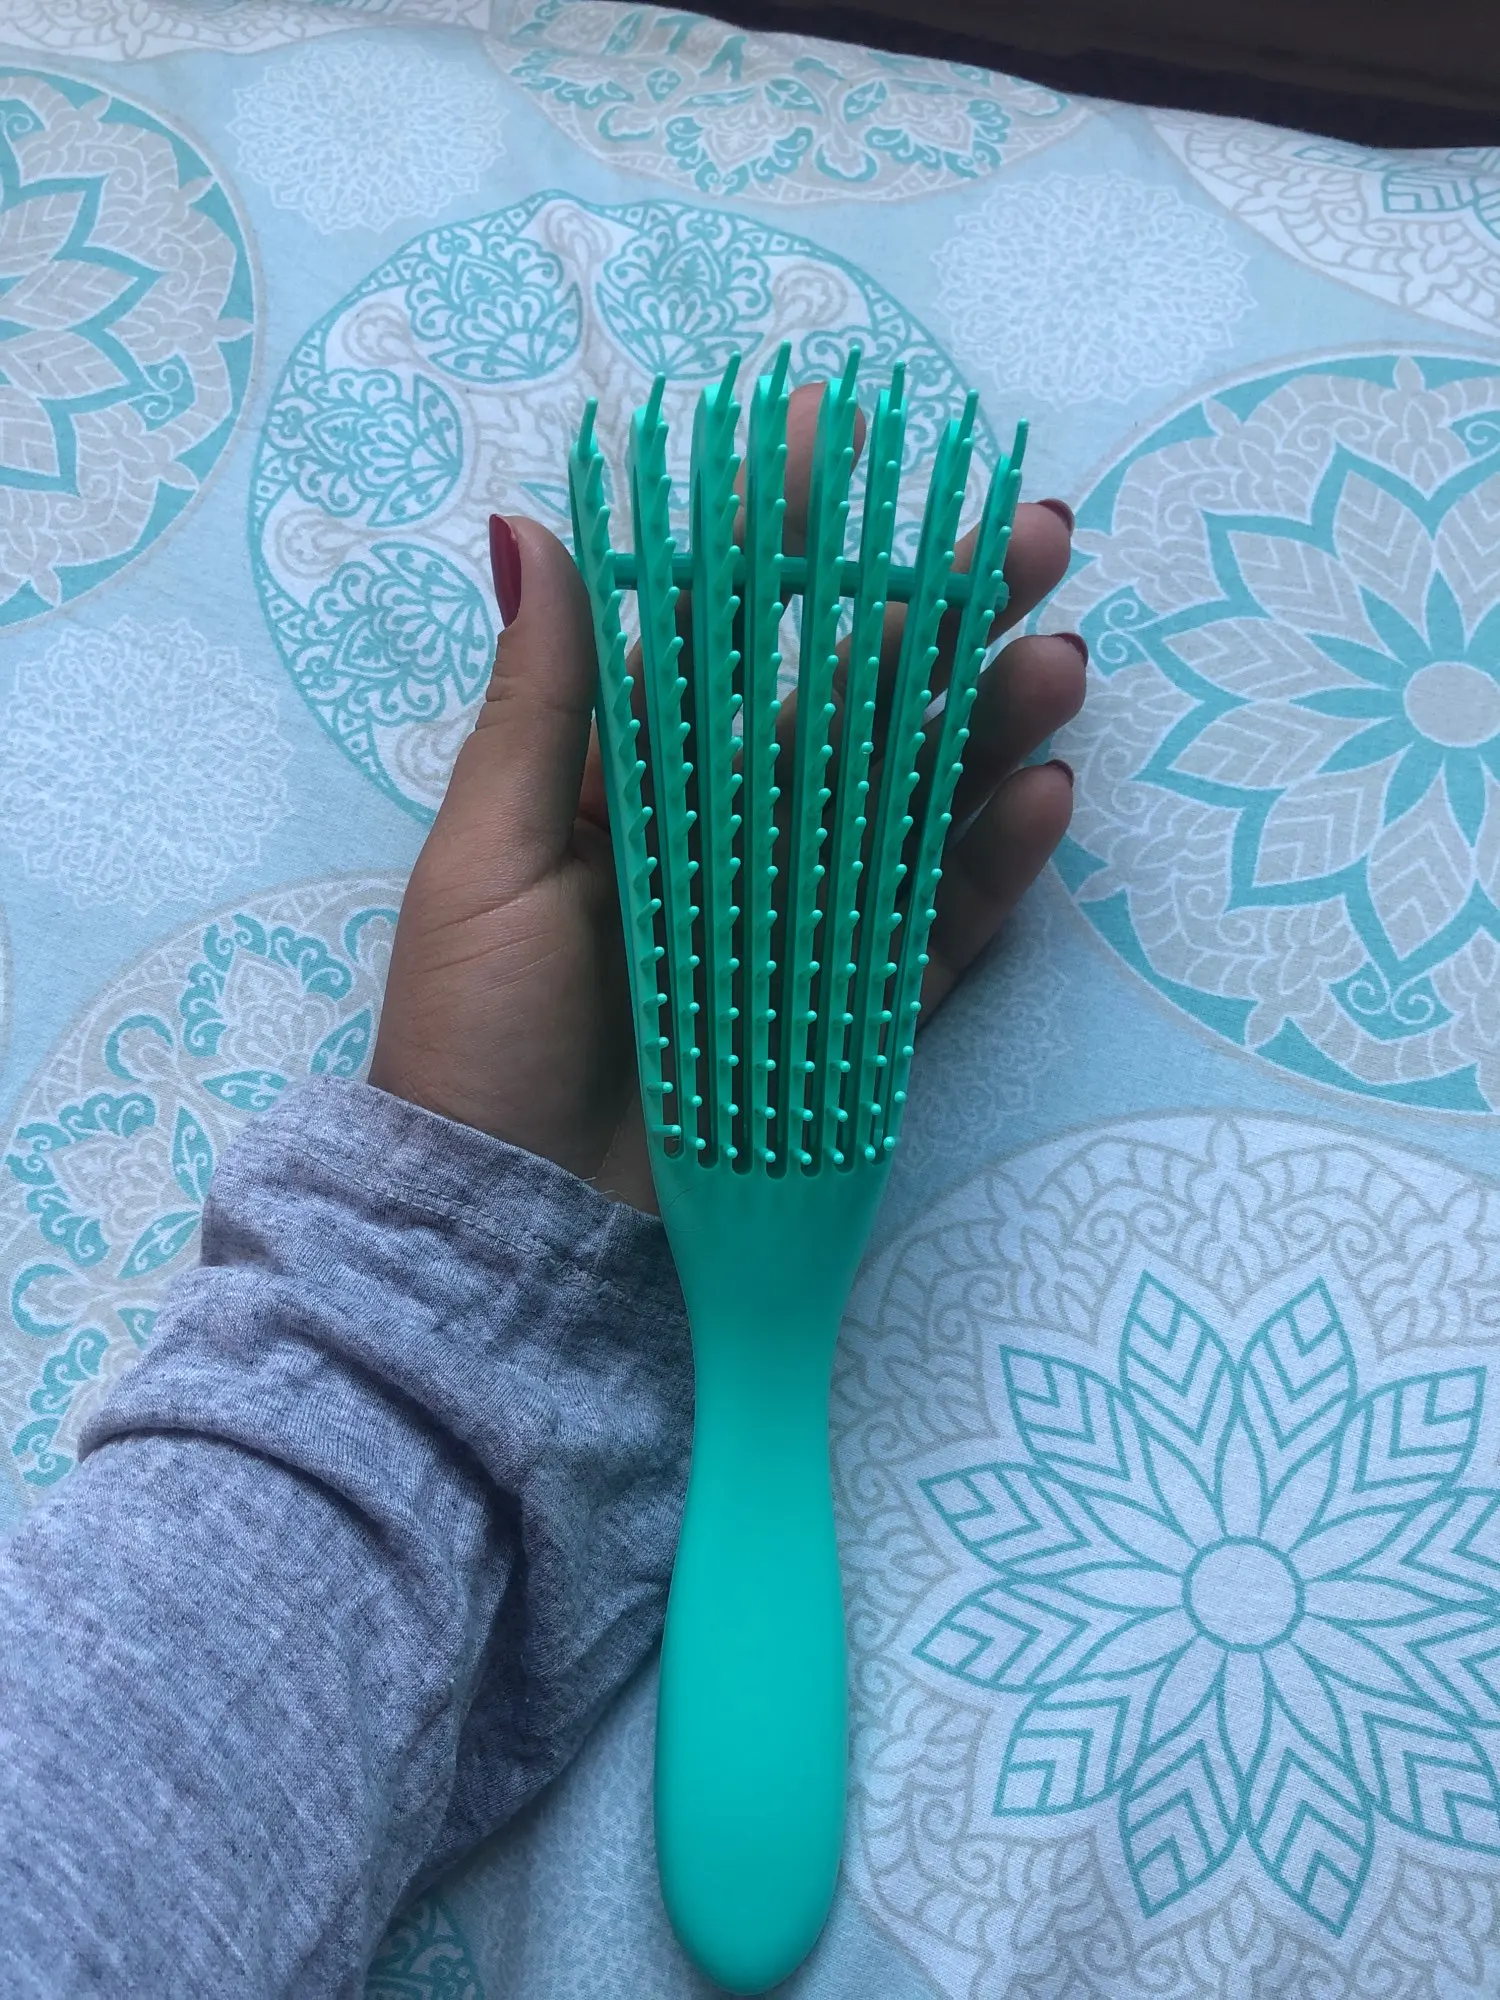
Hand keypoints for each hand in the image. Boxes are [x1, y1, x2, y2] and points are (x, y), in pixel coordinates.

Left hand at [368, 386, 1085, 1211]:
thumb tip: (528, 525)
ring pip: (915, 801)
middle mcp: (731, 836)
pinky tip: (1041, 797)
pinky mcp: (850, 1013)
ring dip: (991, 726)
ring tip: (1057, 661)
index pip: (725, 632)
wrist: (511, 1221)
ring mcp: (799, 921)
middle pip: (854, 703)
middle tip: (1032, 536)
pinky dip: (992, 865)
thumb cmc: (478, 1032)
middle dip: (942, 614)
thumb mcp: (489, 855)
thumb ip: (542, 702)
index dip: (784, 532)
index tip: (844, 431)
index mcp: (637, 780)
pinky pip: (936, 927)